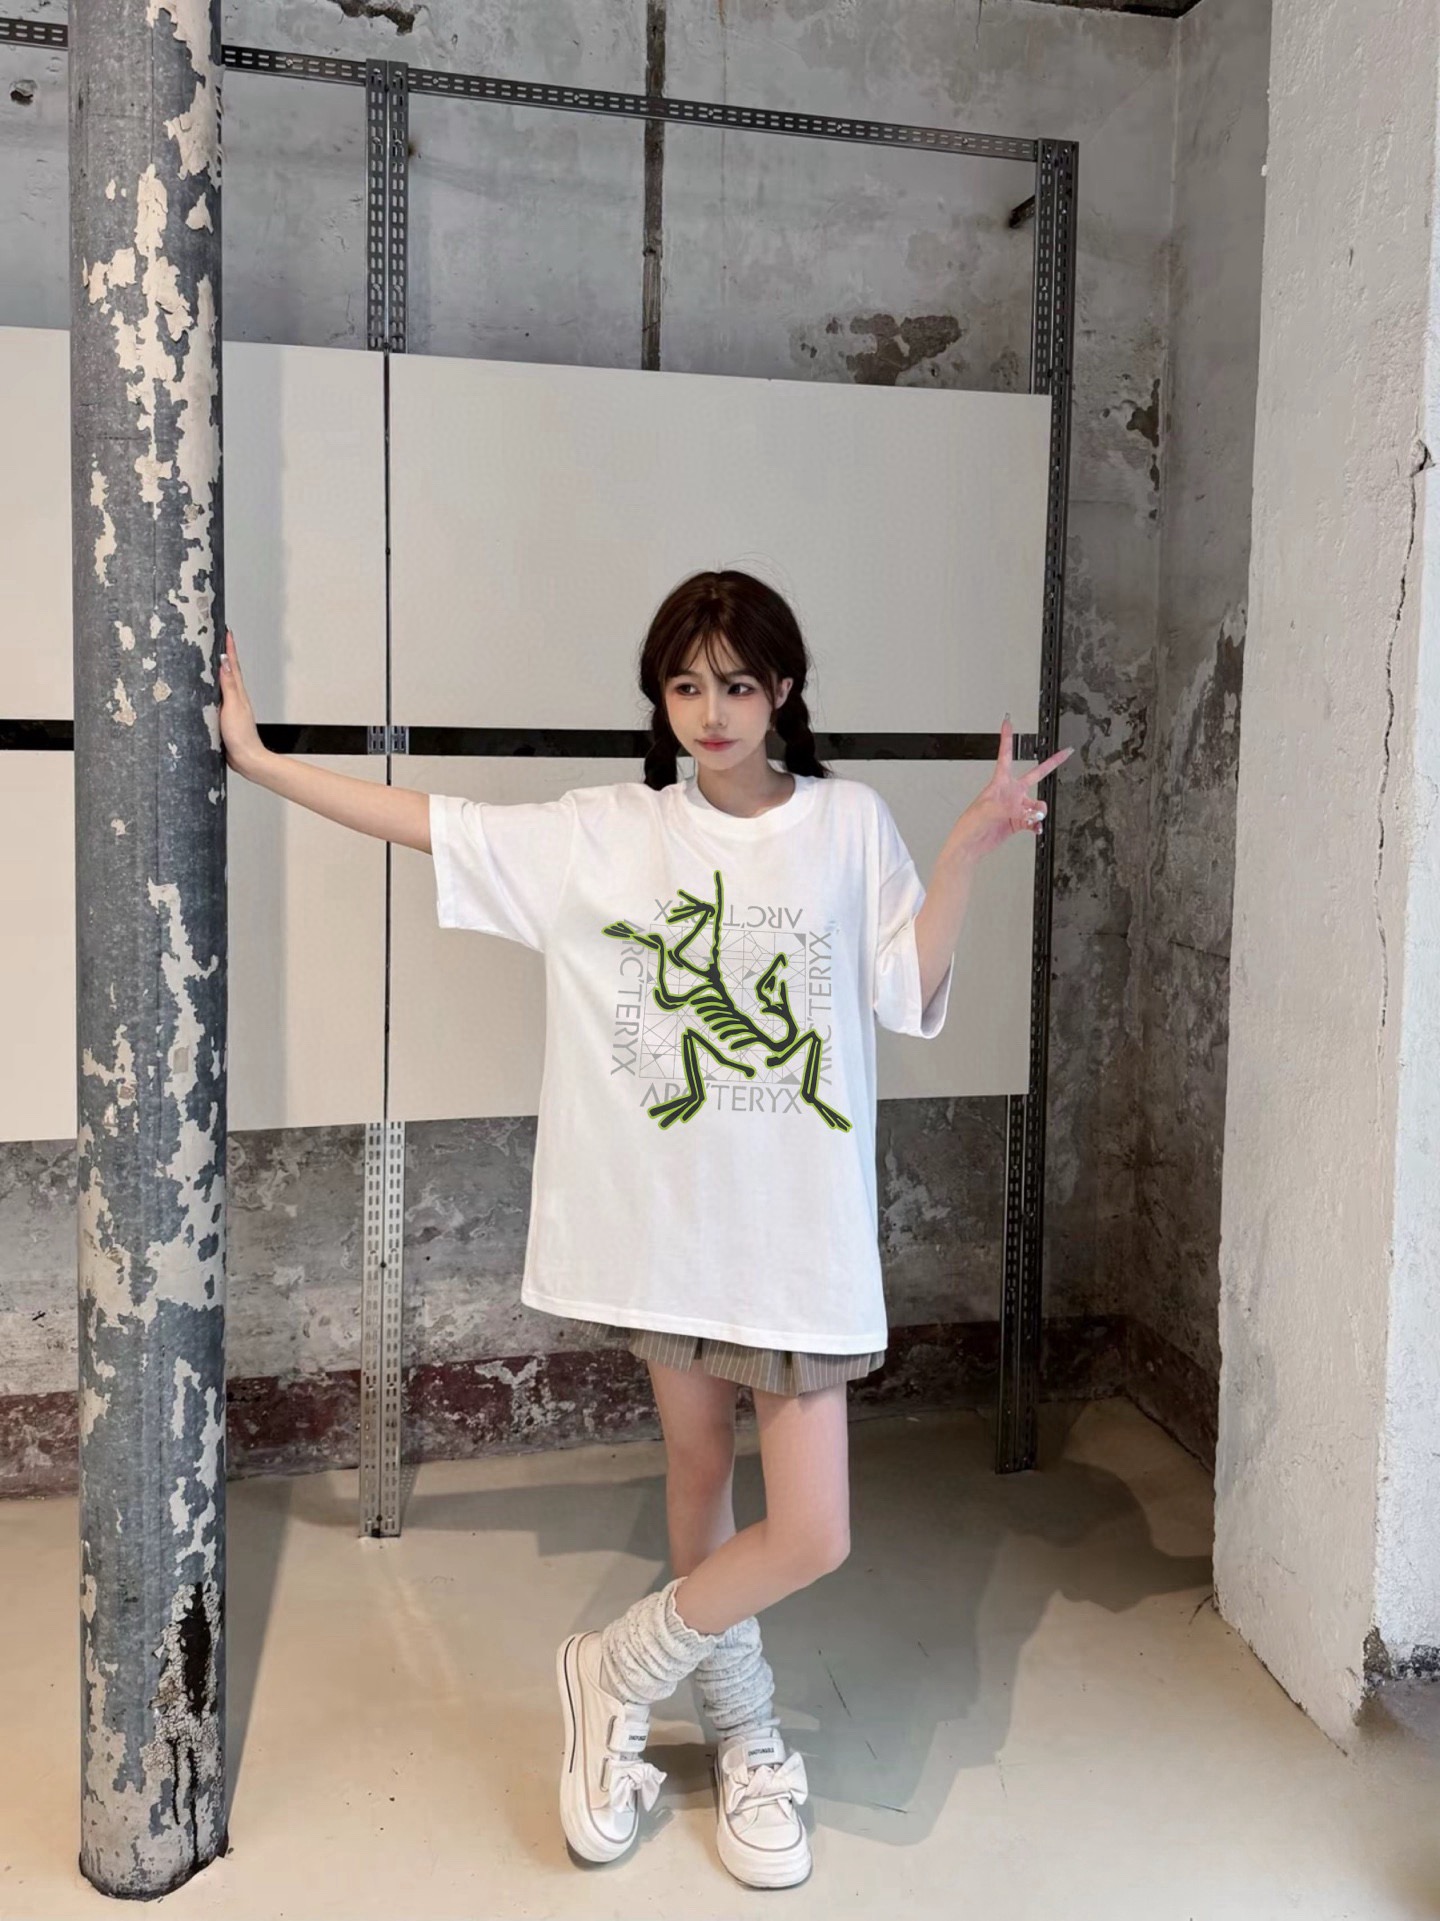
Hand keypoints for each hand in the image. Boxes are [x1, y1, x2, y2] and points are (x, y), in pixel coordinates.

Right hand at [218, 628, 263, 773]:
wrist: (246, 759)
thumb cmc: (241, 736)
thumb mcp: (233, 706)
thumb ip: (229, 685)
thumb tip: (225, 661)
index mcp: (238, 692)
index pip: (232, 665)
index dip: (230, 648)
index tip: (226, 632)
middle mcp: (235, 698)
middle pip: (228, 671)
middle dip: (223, 654)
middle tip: (218, 638)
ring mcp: (230, 707)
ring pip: (222, 683)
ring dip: (218, 669)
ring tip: (210, 656)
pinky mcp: (223, 717)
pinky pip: (216, 697)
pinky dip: (212, 688)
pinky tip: (206, 689)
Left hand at [964, 716, 1072, 856]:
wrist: (970, 845)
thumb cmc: (971, 824)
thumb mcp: (989, 810)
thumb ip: (1013, 808)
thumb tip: (1032, 812)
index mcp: (999, 783)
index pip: (1005, 755)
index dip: (1007, 738)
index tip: (1008, 721)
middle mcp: (1010, 793)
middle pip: (1035, 774)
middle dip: (1051, 763)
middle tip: (1066, 752)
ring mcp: (1016, 807)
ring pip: (1038, 803)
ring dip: (1039, 811)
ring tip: (1032, 819)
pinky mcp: (1018, 821)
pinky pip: (1035, 820)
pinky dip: (1037, 825)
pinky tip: (1035, 829)